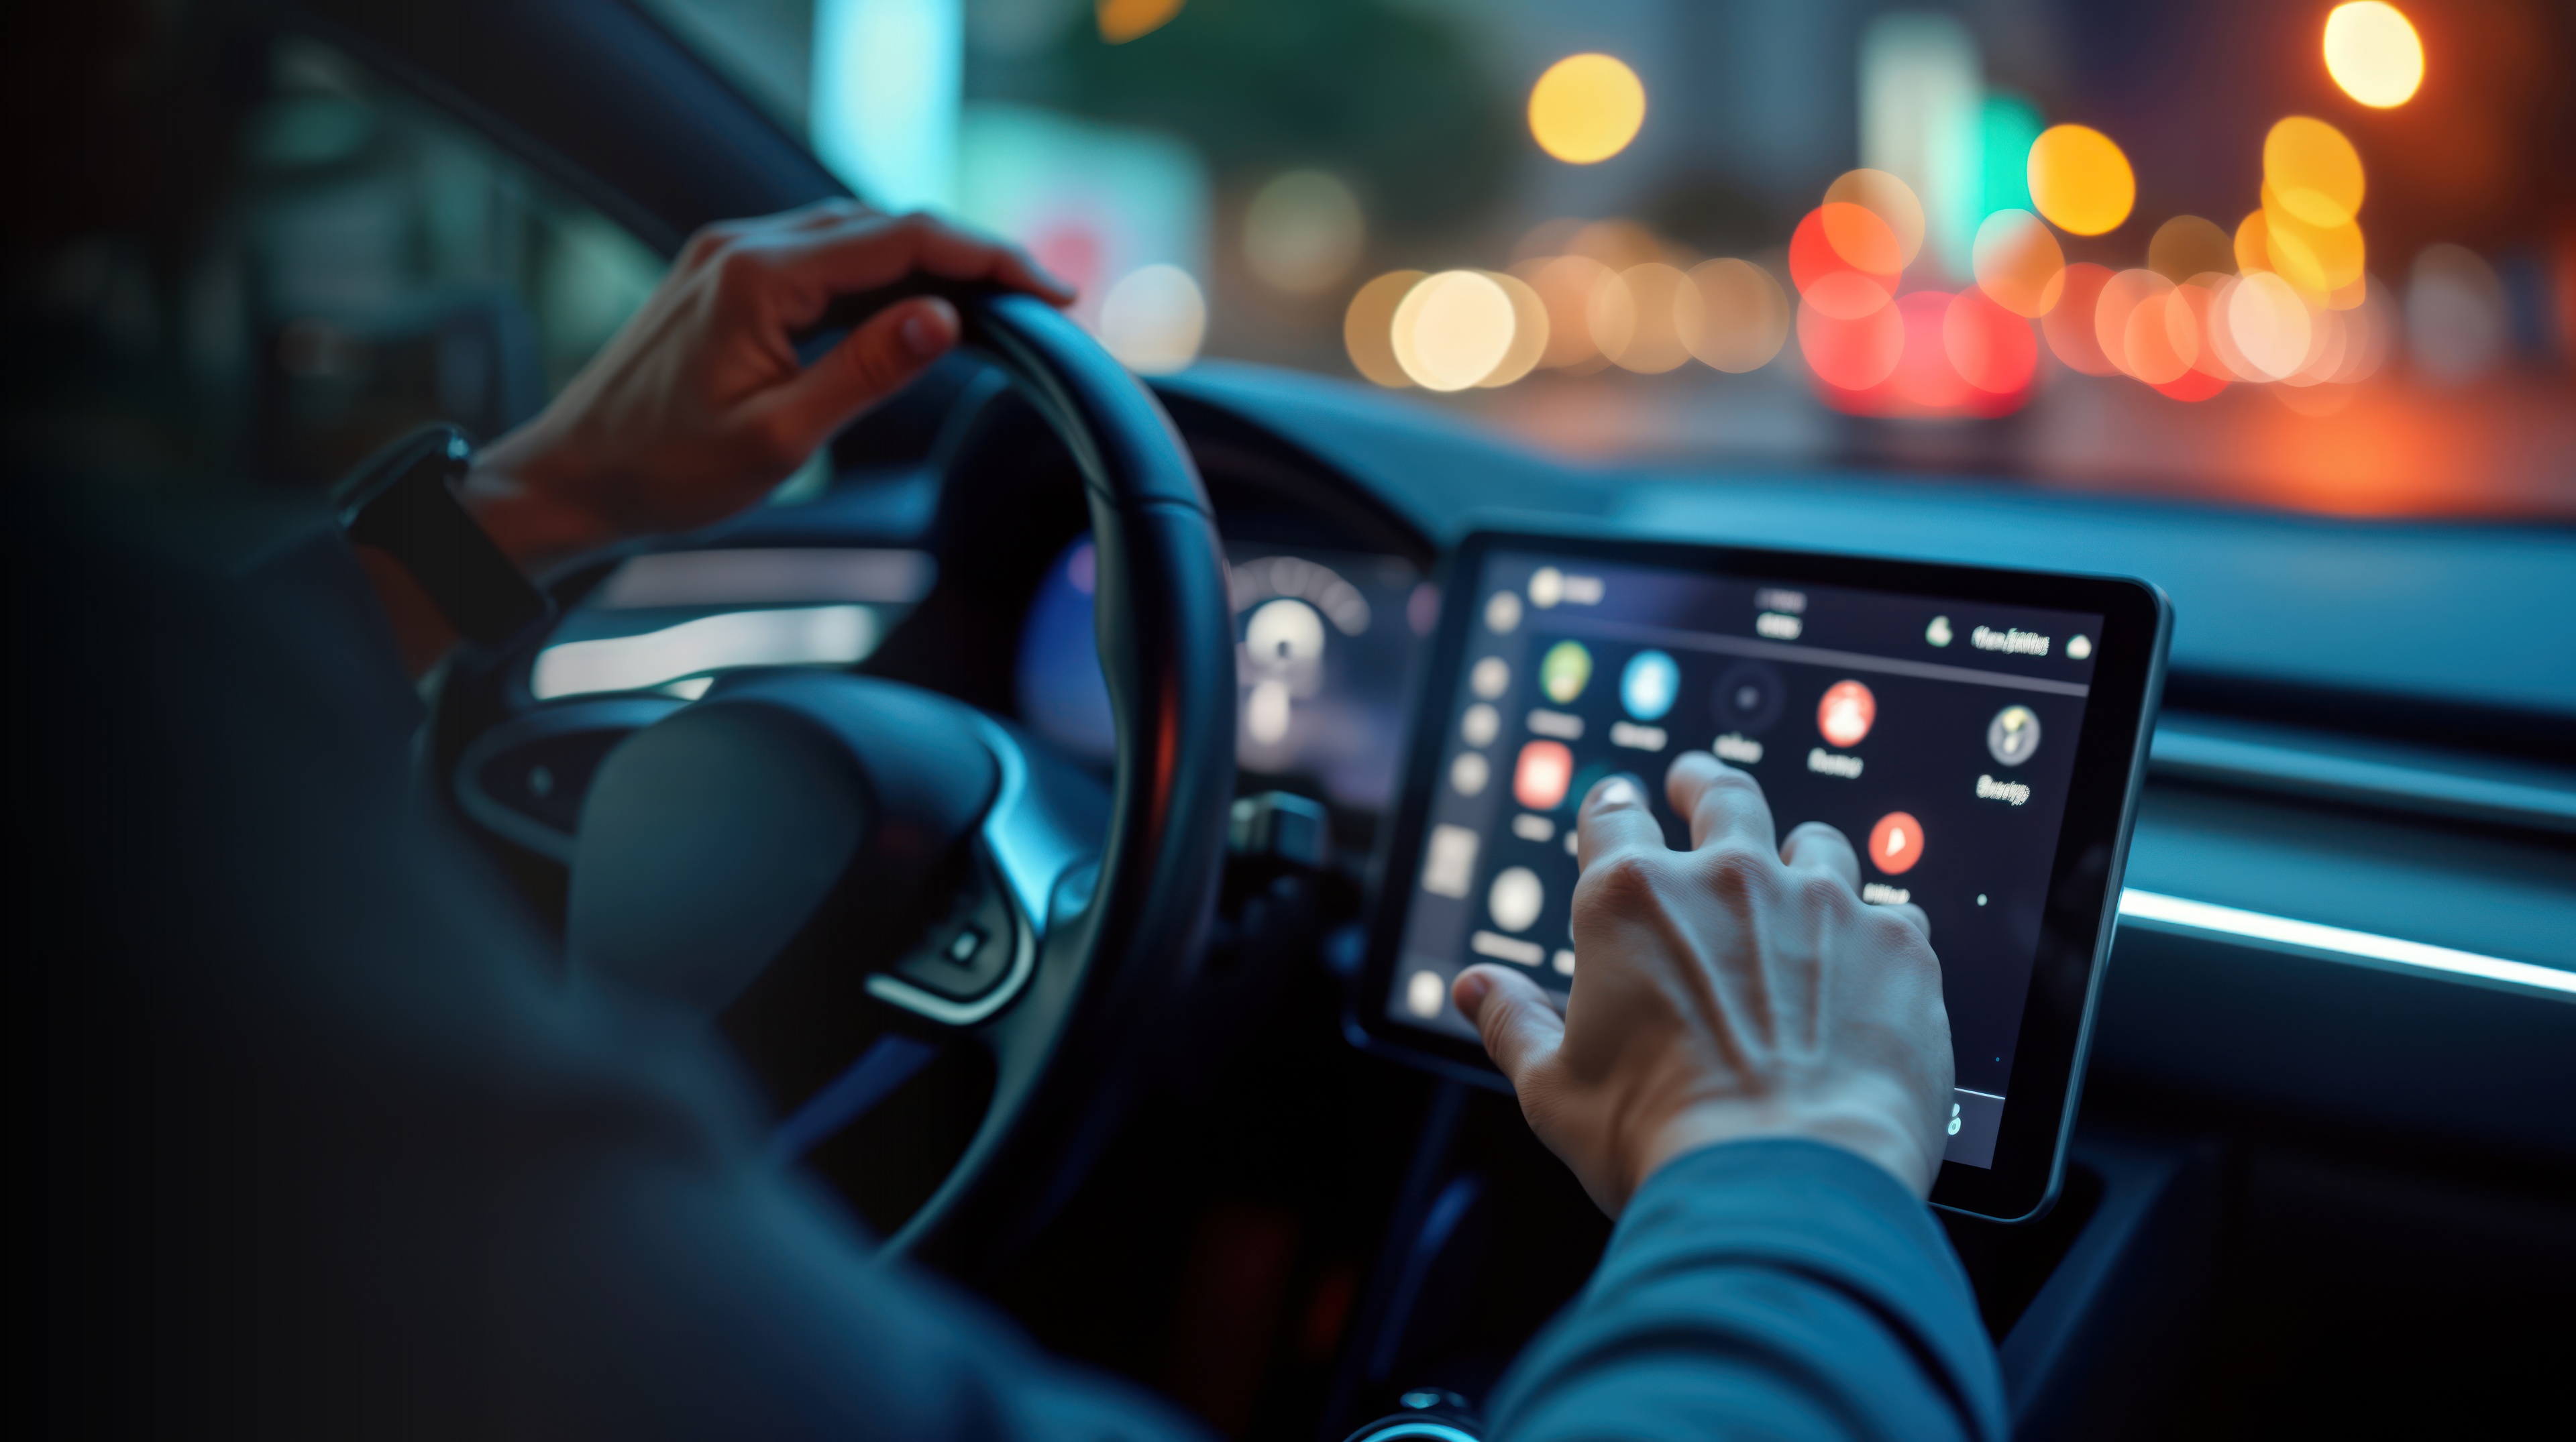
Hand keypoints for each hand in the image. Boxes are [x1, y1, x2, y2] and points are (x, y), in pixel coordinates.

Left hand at [462, 201, 1071, 572]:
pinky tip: (920, 306)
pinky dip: (885, 275)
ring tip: (999, 302)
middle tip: (1044, 298)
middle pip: (886, 224)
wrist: (571, 480)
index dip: (988, 259)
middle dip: (973, 255)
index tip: (1051, 290)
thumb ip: (866, 373)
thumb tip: (944, 320)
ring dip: (932, 262)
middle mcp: (743, 245)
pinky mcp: (728, 278)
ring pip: (858, 235)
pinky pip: (824, 257)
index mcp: (757, 275)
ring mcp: (731, 256)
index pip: (902, 240)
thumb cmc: (660, 473)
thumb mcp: (778, 439)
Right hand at [1453, 753, 1952, 1212]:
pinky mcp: (1899, 947)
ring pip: (1817, 842)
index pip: (1613, 816)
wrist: (1785, 1188)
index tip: (1618, 806)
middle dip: (1704, 783)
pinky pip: (1897, 913)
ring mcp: (1823, 904)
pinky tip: (1872, 961)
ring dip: (1799, 853)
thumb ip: (1512, 1023)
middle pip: (1723, 795)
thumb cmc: (1660, 1141)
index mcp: (1631, 901)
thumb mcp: (1553, 1090)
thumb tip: (1476, 989)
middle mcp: (1729, 880)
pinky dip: (1878, 932)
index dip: (1612, 808)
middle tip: (1697, 783)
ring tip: (1798, 870)